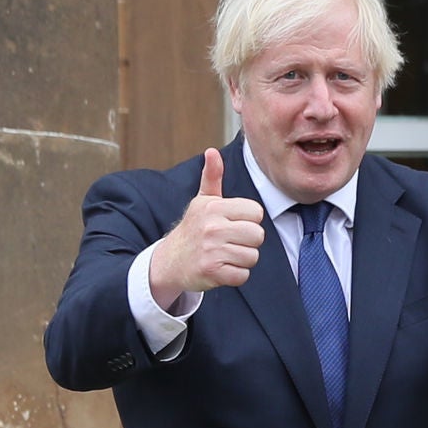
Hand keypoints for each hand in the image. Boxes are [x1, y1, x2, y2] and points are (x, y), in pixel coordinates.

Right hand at [145, 148, 265, 303]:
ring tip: (225, 254)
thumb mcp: (202, 201)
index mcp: (214, 207)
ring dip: (242, 259)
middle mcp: (212, 227)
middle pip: (258, 236)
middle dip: (248, 242)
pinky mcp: (212, 272)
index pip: (256, 213)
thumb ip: (212, 177)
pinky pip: (242, 275)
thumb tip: (211, 151)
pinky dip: (235, 275)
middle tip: (230, 242)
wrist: (170, 261)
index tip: (233, 224)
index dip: (249, 220)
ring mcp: (212, 250)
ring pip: (252, 257)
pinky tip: (222, 268)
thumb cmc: (194, 228)